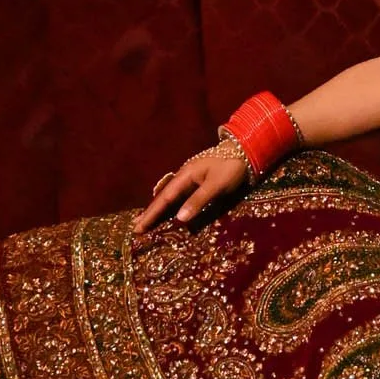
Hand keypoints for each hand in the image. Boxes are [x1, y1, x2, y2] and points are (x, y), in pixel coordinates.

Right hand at [133, 143, 248, 233]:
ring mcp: (190, 178)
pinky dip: (169, 204)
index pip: (164, 198)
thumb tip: (179, 219)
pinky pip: (178, 195)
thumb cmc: (230, 168)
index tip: (138, 227)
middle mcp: (183, 176)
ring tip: (146, 221)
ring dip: (158, 209)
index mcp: (185, 176)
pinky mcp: (197, 181)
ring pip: (170, 196)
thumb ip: (198, 201)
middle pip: (163, 197)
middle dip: (150, 212)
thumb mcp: (216, 185)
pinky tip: (166, 210)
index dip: (151, 214)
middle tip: (136, 227)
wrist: (244, 151)